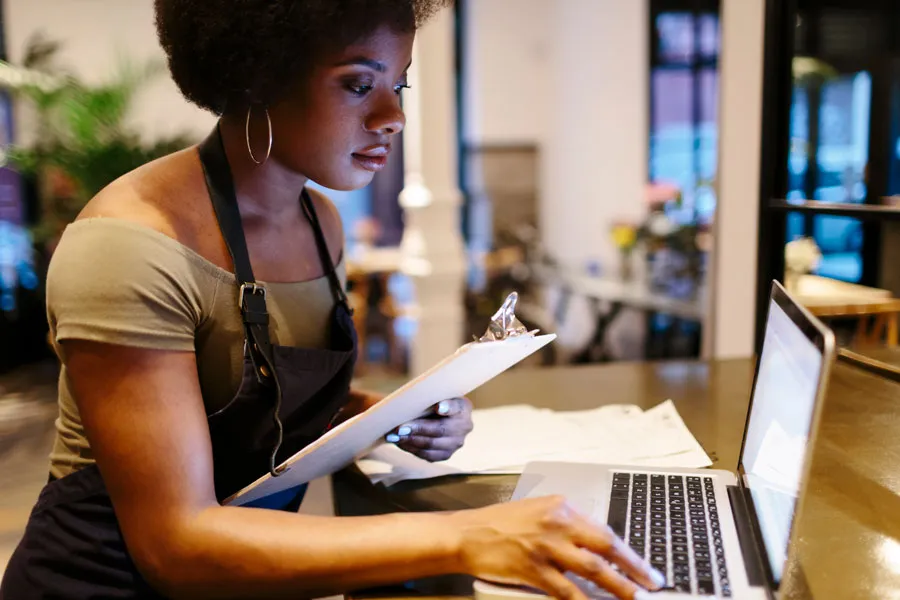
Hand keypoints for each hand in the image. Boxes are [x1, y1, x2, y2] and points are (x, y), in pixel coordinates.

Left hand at [385, 397, 472, 461]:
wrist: (436, 415)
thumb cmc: (432, 400)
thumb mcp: (434, 394)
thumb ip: (429, 396)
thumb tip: (418, 404)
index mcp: (463, 407)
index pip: (456, 407)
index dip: (448, 407)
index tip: (439, 407)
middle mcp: (464, 426)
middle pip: (440, 429)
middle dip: (418, 429)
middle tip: (400, 428)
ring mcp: (456, 443)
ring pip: (432, 445)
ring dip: (411, 441)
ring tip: (394, 436)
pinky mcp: (446, 454)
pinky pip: (427, 455)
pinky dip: (411, 448)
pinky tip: (399, 442)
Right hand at [453, 496, 664, 599]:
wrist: (468, 533)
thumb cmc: (500, 524)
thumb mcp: (538, 511)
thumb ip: (566, 525)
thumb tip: (596, 546)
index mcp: (562, 507)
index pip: (604, 531)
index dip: (629, 552)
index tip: (646, 567)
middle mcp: (558, 523)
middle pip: (606, 548)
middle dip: (634, 569)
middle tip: (653, 584)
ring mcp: (547, 547)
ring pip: (593, 570)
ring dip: (618, 588)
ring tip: (634, 599)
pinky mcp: (534, 569)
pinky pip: (568, 592)